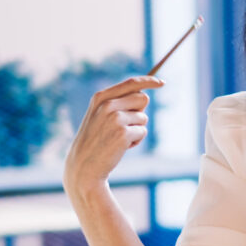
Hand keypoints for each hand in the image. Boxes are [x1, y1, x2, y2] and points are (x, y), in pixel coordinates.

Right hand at [64, 76, 162, 196]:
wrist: (84, 165)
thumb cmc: (95, 140)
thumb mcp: (99, 115)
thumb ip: (117, 103)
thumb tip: (145, 96)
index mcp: (100, 97)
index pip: (131, 83)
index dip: (149, 81)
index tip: (162, 83)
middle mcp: (107, 105)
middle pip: (142, 98)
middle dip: (140, 112)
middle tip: (125, 125)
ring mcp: (115, 118)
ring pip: (143, 118)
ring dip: (136, 129)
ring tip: (119, 139)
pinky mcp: (123, 134)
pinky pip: (142, 132)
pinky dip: (136, 141)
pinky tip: (121, 147)